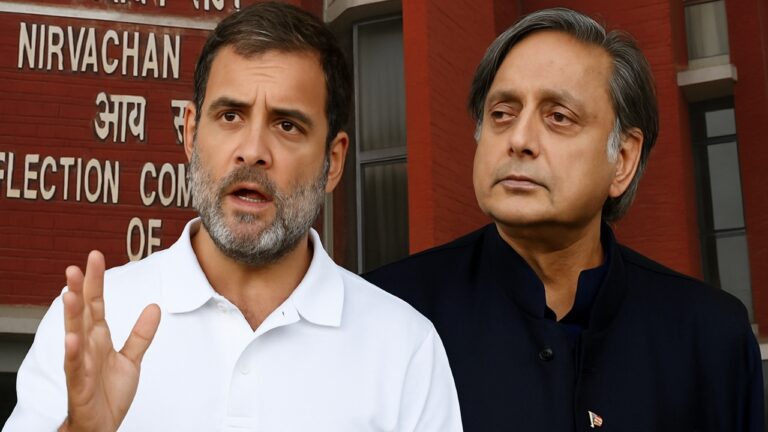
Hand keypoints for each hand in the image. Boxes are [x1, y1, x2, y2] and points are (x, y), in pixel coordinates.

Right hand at [59, 251, 160, 431]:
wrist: (102, 424)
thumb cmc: (109, 392)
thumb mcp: (131, 359)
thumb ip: (141, 334)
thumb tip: (154, 307)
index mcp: (98, 338)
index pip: (96, 304)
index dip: (96, 281)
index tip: (95, 257)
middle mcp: (87, 346)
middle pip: (83, 313)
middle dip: (79, 290)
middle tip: (75, 267)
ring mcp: (81, 364)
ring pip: (75, 336)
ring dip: (71, 316)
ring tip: (69, 294)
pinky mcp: (80, 384)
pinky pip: (75, 367)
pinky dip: (73, 353)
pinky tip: (72, 339)